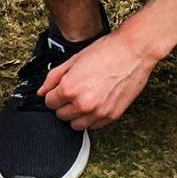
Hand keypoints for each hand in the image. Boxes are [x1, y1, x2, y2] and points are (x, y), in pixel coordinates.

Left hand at [38, 30, 156, 130]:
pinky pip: (93, 126)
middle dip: (63, 104)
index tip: (58, 90)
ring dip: (75, 114)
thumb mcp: (74, 59)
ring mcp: (98, 112)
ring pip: (76, 125)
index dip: (53, 94)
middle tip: (72, 92)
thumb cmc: (106, 51)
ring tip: (83, 98)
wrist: (134, 52)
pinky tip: (95, 102)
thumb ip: (54, 77)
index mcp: (70, 88)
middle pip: (61, 115)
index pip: (49, 103)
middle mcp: (83, 104)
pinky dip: (91, 118)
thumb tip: (42, 91)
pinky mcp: (111, 116)